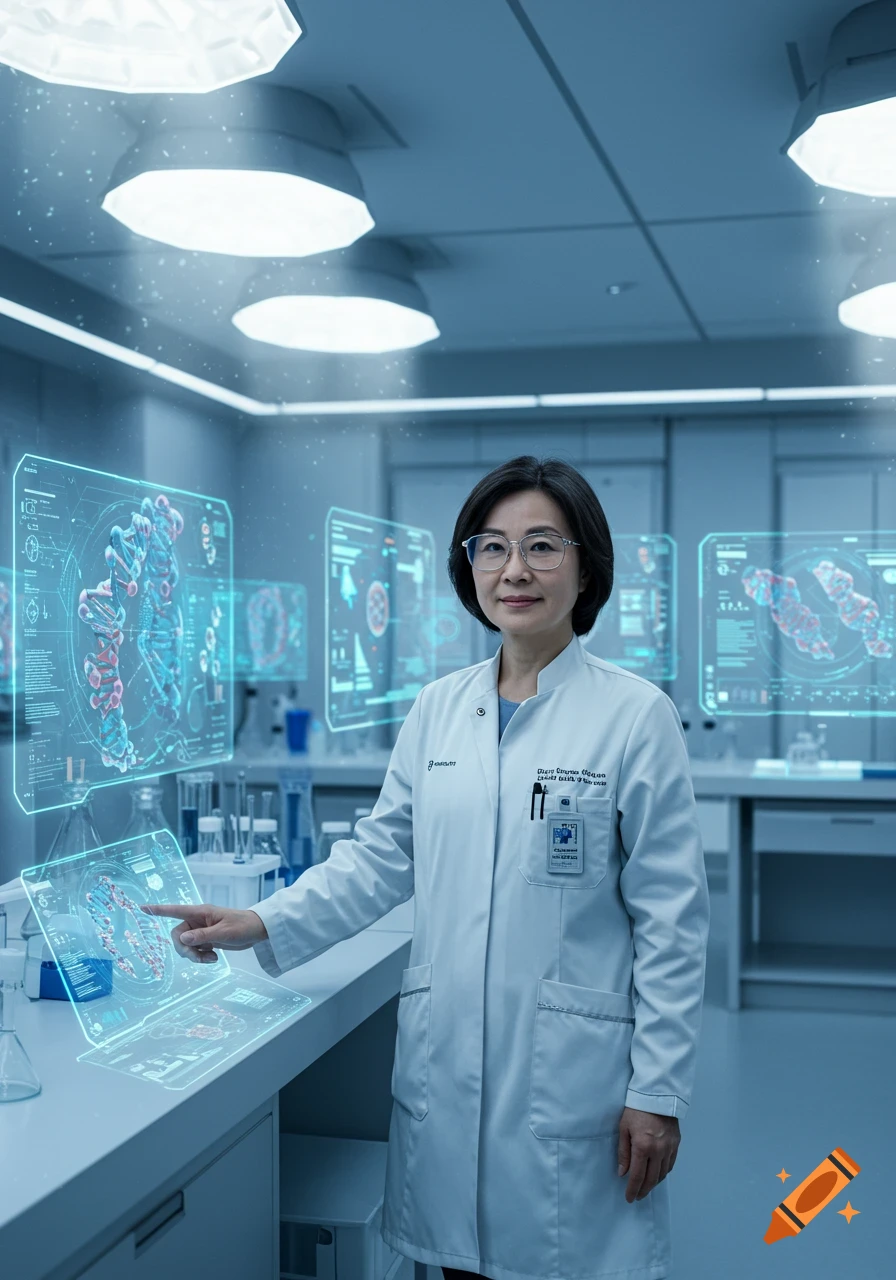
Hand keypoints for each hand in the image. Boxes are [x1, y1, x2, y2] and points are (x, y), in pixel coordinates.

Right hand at [140, 902, 267, 963]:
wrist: (257, 931)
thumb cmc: (243, 926)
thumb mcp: (223, 932)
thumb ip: (202, 936)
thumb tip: (181, 939)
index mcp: (200, 913)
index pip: (175, 911)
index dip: (158, 910)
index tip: (142, 908)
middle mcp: (197, 921)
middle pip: (177, 936)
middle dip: (185, 950)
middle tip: (200, 958)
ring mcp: (200, 931)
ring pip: (185, 946)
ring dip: (194, 956)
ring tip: (211, 959)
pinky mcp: (205, 940)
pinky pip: (194, 950)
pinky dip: (201, 957)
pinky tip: (214, 958)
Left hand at [617, 1106, 679, 1202]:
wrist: (657, 1094)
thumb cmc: (636, 1109)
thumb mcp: (624, 1128)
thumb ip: (623, 1152)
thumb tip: (622, 1173)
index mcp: (642, 1147)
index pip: (637, 1176)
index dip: (632, 1189)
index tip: (629, 1198)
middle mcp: (658, 1151)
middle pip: (651, 1179)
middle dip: (643, 1190)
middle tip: (637, 1197)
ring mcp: (669, 1148)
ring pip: (662, 1174)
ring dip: (654, 1184)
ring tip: (646, 1188)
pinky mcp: (676, 1144)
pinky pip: (671, 1164)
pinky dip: (664, 1173)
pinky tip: (658, 1175)